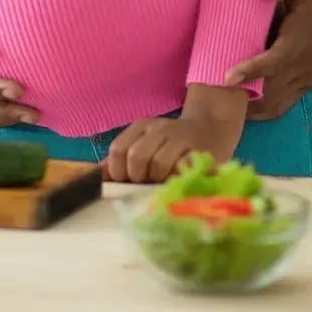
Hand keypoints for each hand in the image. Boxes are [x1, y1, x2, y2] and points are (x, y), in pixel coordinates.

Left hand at [104, 84, 244, 182]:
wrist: (212, 128)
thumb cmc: (173, 146)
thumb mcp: (146, 145)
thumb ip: (123, 161)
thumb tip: (99, 178)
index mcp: (140, 126)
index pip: (118, 149)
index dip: (117, 171)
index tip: (125, 183)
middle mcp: (158, 127)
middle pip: (135, 156)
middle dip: (137, 177)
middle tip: (145, 184)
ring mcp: (179, 136)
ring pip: (157, 163)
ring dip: (157, 180)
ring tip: (163, 182)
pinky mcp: (198, 149)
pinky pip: (180, 168)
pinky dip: (175, 179)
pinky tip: (177, 180)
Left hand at [225, 0, 311, 120]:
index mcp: (304, 36)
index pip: (275, 61)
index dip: (251, 71)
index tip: (226, 77)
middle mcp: (307, 62)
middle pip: (272, 92)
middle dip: (242, 98)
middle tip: (208, 98)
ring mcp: (310, 75)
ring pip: (277, 104)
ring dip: (251, 109)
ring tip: (219, 106)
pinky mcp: (311, 79)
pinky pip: (285, 103)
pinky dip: (264, 110)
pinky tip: (242, 105)